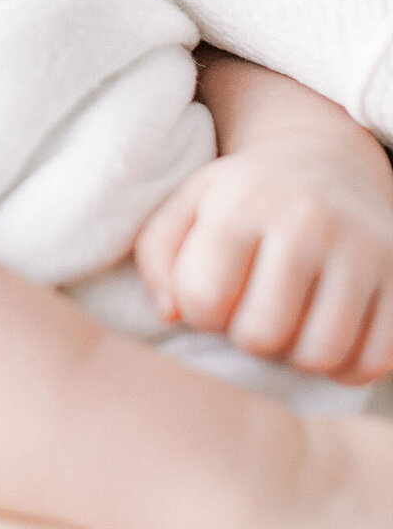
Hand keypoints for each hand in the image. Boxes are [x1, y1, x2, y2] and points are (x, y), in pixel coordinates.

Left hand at [134, 140, 392, 383]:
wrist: (328, 162)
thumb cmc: (245, 197)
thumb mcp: (190, 203)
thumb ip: (157, 253)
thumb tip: (170, 312)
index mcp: (243, 201)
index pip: (202, 298)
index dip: (198, 312)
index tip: (212, 295)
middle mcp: (307, 220)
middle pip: (262, 334)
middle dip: (246, 337)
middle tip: (251, 311)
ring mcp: (362, 249)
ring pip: (320, 354)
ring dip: (295, 356)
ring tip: (288, 325)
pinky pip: (373, 360)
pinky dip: (345, 366)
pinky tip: (326, 333)